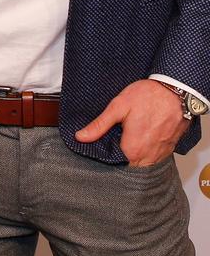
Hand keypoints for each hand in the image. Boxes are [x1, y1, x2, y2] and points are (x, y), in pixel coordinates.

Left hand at [75, 79, 189, 166]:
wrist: (176, 91)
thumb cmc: (148, 97)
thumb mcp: (118, 107)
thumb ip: (100, 125)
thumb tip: (80, 137)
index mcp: (133, 150)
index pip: (113, 163)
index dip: (105, 154)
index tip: (100, 142)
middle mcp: (147, 158)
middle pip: (127, 165)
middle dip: (118, 154)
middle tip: (113, 137)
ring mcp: (159, 155)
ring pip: (140, 162)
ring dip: (132, 153)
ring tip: (126, 135)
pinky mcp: (167, 149)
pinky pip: (152, 157)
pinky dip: (144, 150)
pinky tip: (139, 136)